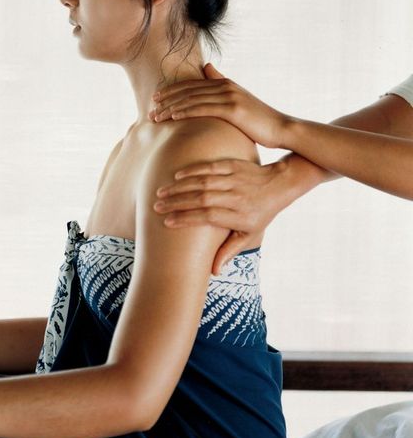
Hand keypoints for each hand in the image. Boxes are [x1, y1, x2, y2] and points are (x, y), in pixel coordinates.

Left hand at [149, 63, 290, 148]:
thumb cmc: (259, 120)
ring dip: (170, 108)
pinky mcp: (232, 109)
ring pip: (192, 100)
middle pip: (188, 91)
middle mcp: (225, 86)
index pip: (192, 85)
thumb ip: (222, 84)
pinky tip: (172, 117)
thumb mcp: (239, 100)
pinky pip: (202, 109)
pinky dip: (185, 111)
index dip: (172, 91)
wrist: (282, 128)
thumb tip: (207, 68)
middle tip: (150, 108)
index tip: (156, 98)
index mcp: (225, 84)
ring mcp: (229, 96)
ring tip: (155, 116)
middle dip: (167, 99)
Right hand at [153, 158, 288, 273]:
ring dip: (180, 187)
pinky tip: (177, 176)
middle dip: (177, 203)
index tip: (167, 222)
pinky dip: (193, 170)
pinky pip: (210, 167)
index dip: (187, 219)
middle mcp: (237, 198)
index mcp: (240, 217)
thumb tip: (213, 272)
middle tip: (157, 207)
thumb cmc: (261, 213)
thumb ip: (229, 250)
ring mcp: (236, 180)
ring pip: (203, 182)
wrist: (280, 184)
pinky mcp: (234, 166)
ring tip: (161, 192)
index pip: (208, 217)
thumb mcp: (249, 235)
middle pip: (202, 199)